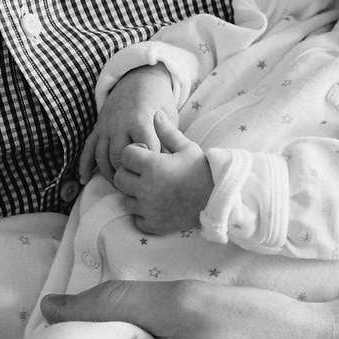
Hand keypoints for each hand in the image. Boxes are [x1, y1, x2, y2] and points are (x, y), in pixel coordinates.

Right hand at [79, 65, 177, 183]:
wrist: (139, 78)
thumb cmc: (159, 101)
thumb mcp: (169, 115)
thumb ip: (166, 138)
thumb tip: (166, 163)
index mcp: (140, 119)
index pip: (144, 148)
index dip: (150, 165)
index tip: (157, 178)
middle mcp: (119, 123)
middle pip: (118, 156)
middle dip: (127, 174)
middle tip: (138, 187)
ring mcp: (106, 126)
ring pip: (102, 156)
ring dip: (109, 174)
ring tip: (120, 186)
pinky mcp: (98, 127)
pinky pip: (88, 148)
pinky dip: (85, 165)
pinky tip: (85, 180)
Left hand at [114, 114, 212, 233]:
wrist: (218, 199)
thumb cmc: (203, 170)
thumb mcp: (187, 148)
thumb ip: (167, 132)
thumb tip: (156, 113)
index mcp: (152, 165)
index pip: (125, 155)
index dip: (134, 154)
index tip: (146, 156)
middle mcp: (145, 188)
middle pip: (120, 178)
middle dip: (129, 174)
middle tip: (145, 173)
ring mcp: (148, 209)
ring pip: (125, 200)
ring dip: (133, 194)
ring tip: (149, 190)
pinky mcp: (153, 224)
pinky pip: (136, 219)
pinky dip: (142, 214)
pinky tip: (154, 206)